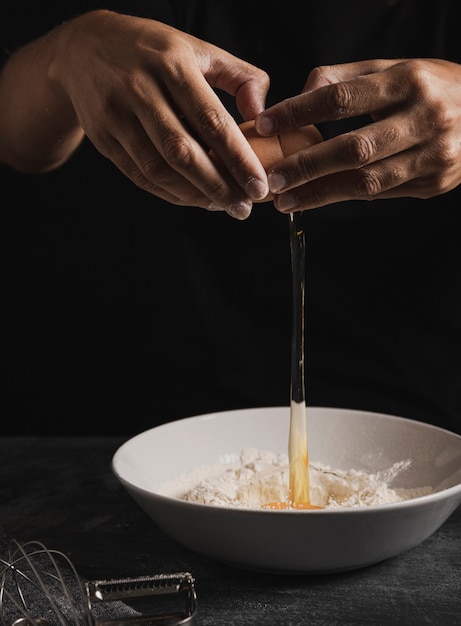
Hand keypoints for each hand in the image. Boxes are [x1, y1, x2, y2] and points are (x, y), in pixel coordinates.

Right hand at [0, 10, 269, 218]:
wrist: (82, 49)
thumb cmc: (152, 51)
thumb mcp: (198, 49)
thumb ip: (239, 76)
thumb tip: (261, 115)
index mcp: (172, 64)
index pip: (211, 120)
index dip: (238, 158)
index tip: (258, 185)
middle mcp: (140, 89)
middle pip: (182, 151)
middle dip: (217, 186)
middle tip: (243, 207)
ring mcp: (117, 115)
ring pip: (158, 169)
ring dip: (194, 195)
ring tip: (222, 206)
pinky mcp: (103, 137)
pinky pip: (140, 176)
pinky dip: (169, 193)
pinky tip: (194, 198)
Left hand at [254, 58, 460, 211]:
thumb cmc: (431, 88)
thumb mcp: (394, 69)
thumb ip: (344, 79)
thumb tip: (298, 97)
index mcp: (409, 82)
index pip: (341, 98)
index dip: (298, 112)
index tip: (264, 125)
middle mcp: (424, 119)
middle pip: (354, 148)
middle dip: (306, 166)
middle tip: (271, 178)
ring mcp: (432, 157)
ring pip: (366, 182)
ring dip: (319, 193)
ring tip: (285, 200)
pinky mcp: (433, 184)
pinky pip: (379, 195)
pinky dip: (343, 198)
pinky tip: (315, 199)